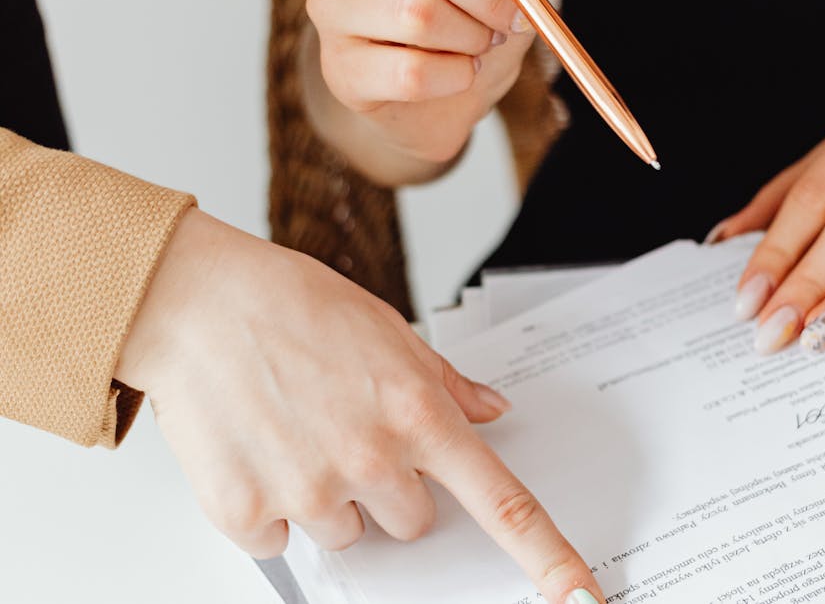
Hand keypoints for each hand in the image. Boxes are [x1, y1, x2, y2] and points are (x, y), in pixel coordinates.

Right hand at [115, 210, 601, 603]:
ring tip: (296, 434)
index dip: (548, 557)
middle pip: (414, 525)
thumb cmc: (293, 305)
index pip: (501, 504)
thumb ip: (447, 384)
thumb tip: (492, 412)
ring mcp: (308, 490)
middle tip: (351, 436)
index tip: (579, 596)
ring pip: (350, 535)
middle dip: (392, 490)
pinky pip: (282, 541)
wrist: (195, 301)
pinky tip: (257, 451)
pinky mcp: (247, 512)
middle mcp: (371, 460)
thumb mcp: (390, 330)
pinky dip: (270, 508)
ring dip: (331, 500)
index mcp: (418, 414)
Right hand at [305, 0, 540, 174]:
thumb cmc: (468, 39)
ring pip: (417, 13)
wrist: (443, 109)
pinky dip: (455, 77)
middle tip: (503, 25)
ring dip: (469, 40)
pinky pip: (412, 73)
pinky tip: (456, 76)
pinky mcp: (342, 71)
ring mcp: (336, 15)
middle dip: (486, 1)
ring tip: (475, 52)